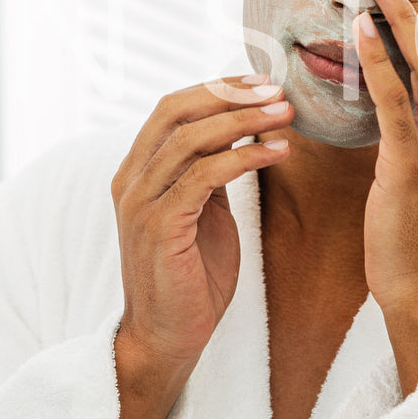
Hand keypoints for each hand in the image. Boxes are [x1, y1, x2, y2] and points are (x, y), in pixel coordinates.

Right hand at [110, 75, 293, 418]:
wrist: (168, 337)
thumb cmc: (191, 277)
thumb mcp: (201, 211)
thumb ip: (207, 171)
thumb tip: (238, 128)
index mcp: (136, 171)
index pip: (170, 107)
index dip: (216, 86)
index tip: (261, 80)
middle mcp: (130, 180)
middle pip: (176, 111)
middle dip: (230, 94)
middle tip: (278, 90)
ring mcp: (140, 202)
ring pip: (190, 138)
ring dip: (243, 120)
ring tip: (287, 114)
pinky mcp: (160, 226)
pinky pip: (203, 176)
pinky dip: (244, 158)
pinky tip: (278, 152)